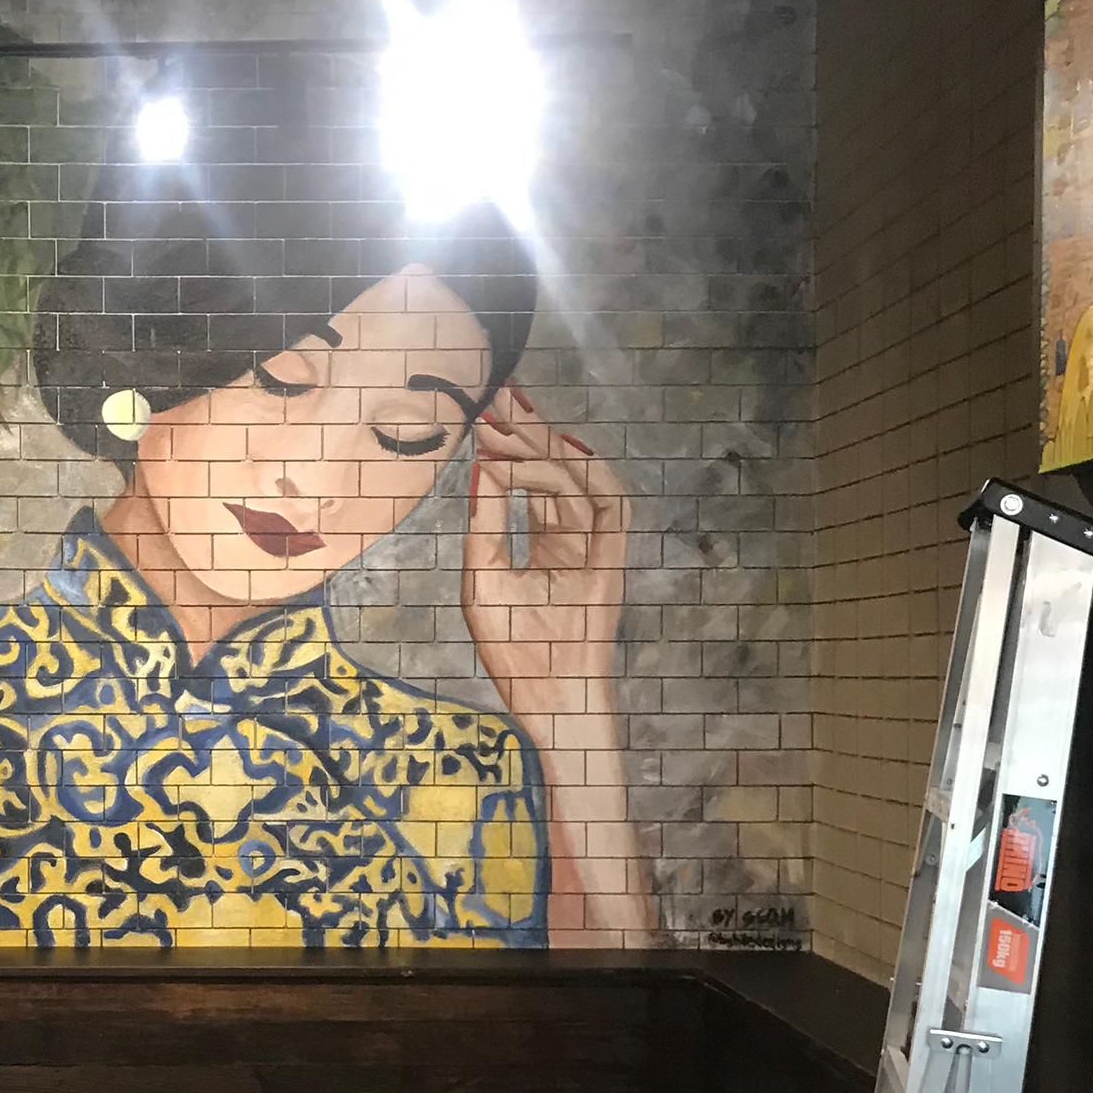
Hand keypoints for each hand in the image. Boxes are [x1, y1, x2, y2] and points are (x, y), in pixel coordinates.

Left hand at [462, 388, 629, 729]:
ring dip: (553, 450)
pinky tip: (562, 451)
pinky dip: (592, 478)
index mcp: (548, 544)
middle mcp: (575, 540)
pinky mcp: (612, 564)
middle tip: (504, 393)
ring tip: (519, 419)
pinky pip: (612, 510)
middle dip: (531, 431)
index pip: (531, 481)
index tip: (485, 416)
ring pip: (582, 482)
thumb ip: (486, 523)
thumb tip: (479, 464)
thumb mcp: (484, 578)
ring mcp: (597, 550)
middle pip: (557, 472)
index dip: (511, 447)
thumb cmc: (514, 651)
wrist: (548, 699)